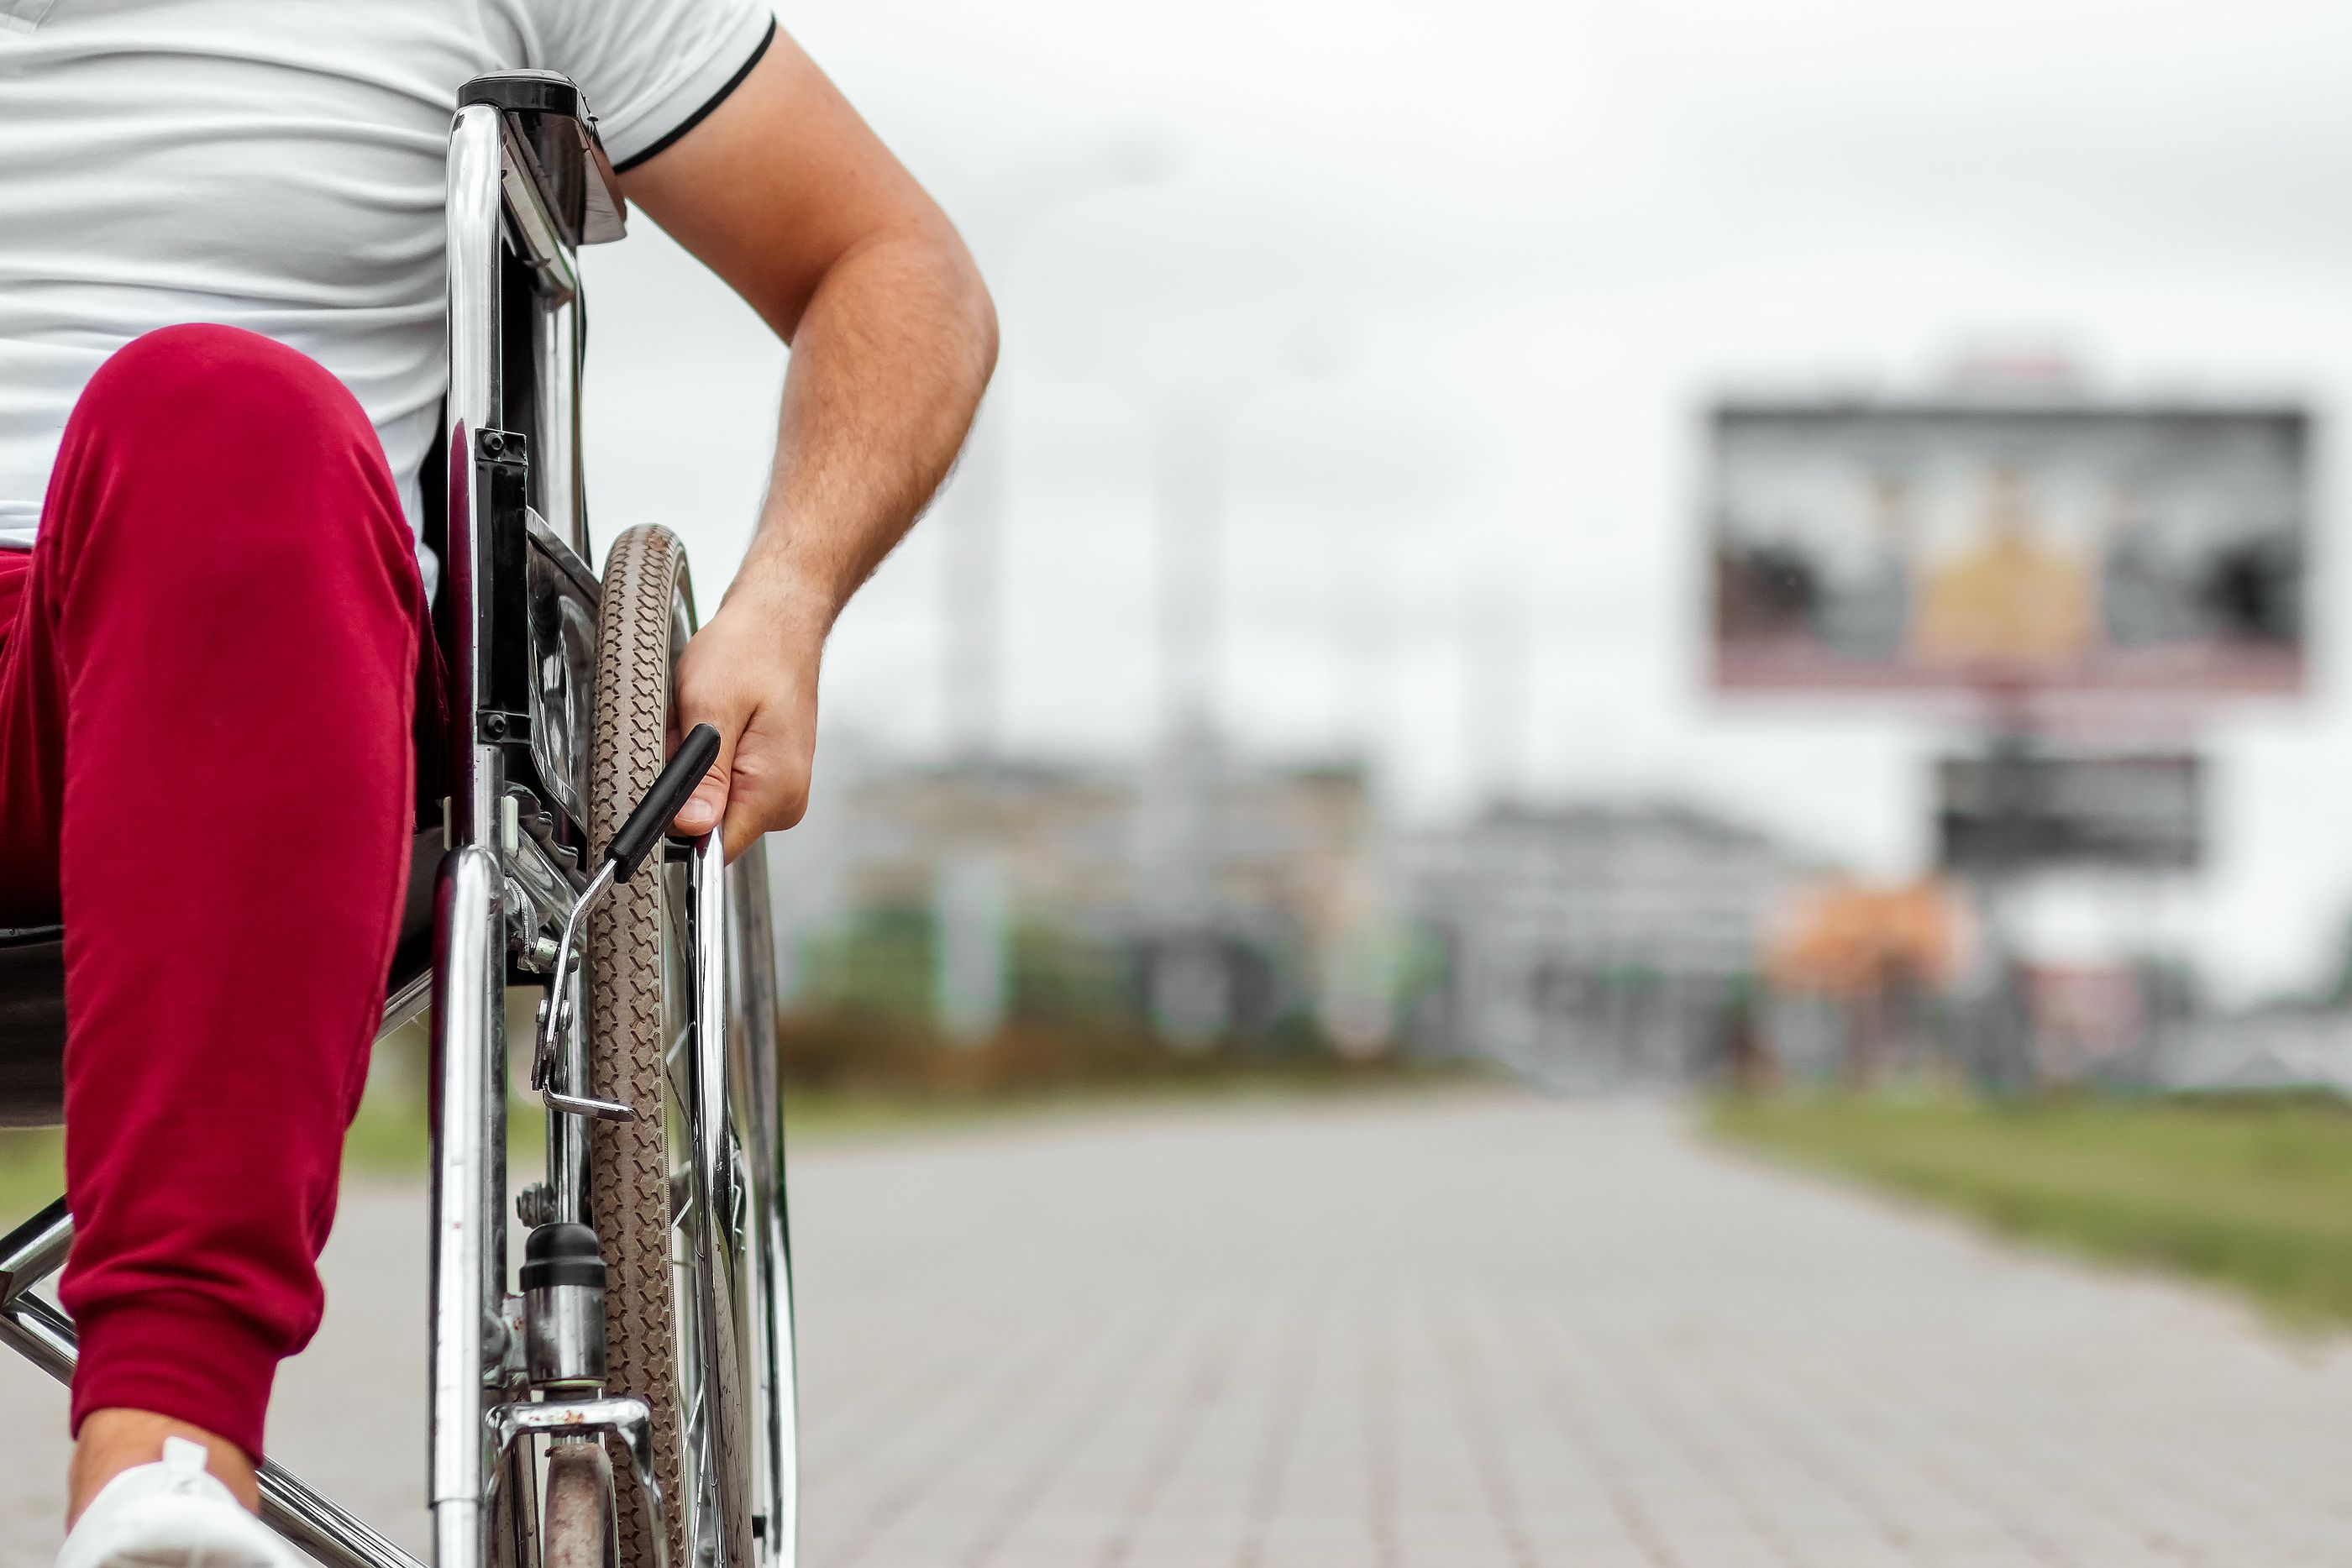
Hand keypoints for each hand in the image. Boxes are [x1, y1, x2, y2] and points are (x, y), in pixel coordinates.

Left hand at [668, 595, 822, 859]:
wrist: (780, 620)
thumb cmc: (751, 650)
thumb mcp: (712, 707)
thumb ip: (704, 775)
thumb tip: (693, 827)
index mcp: (775, 790)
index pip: (712, 848)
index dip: (676, 820)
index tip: (668, 775)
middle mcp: (784, 799)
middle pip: (705, 823)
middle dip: (681, 782)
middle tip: (687, 728)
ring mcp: (779, 789)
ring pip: (707, 801)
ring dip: (691, 766)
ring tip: (701, 718)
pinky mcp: (770, 776)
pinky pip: (720, 783)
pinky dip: (704, 757)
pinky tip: (712, 722)